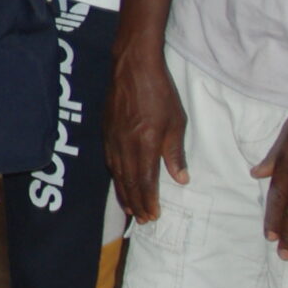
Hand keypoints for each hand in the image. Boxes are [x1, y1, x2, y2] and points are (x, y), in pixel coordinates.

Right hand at [108, 35, 189, 221]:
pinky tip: (119, 180)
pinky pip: (109, 160)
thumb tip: (181, 178)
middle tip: (142, 220)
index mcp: (145, 144)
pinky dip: (115, 176)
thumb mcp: (176, 122)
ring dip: (124, 193)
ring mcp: (112, 138)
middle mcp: (125, 146)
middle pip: (128, 181)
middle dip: (136, 202)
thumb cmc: (160, 92)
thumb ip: (175, 152)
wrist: (132, 68)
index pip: (145, 181)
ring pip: (116, 173)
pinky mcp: (106, 131)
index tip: (153, 216)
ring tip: (130, 208)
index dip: (149, 200)